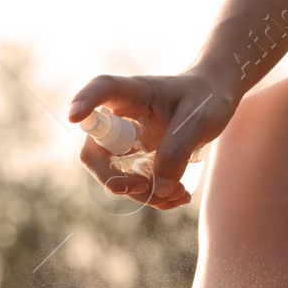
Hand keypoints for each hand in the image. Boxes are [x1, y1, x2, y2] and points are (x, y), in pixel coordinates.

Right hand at [68, 69, 236, 209]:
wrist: (214, 101)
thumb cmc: (206, 99)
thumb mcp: (199, 120)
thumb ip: (177, 150)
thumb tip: (157, 189)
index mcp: (133, 93)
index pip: (101, 90)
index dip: (84, 102)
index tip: (73, 116)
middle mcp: (120, 119)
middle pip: (94, 150)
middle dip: (112, 177)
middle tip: (141, 187)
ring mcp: (125, 142)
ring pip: (113, 176)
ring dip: (142, 194)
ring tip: (179, 193)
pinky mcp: (135, 161)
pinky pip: (132, 186)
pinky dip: (153, 198)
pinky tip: (178, 195)